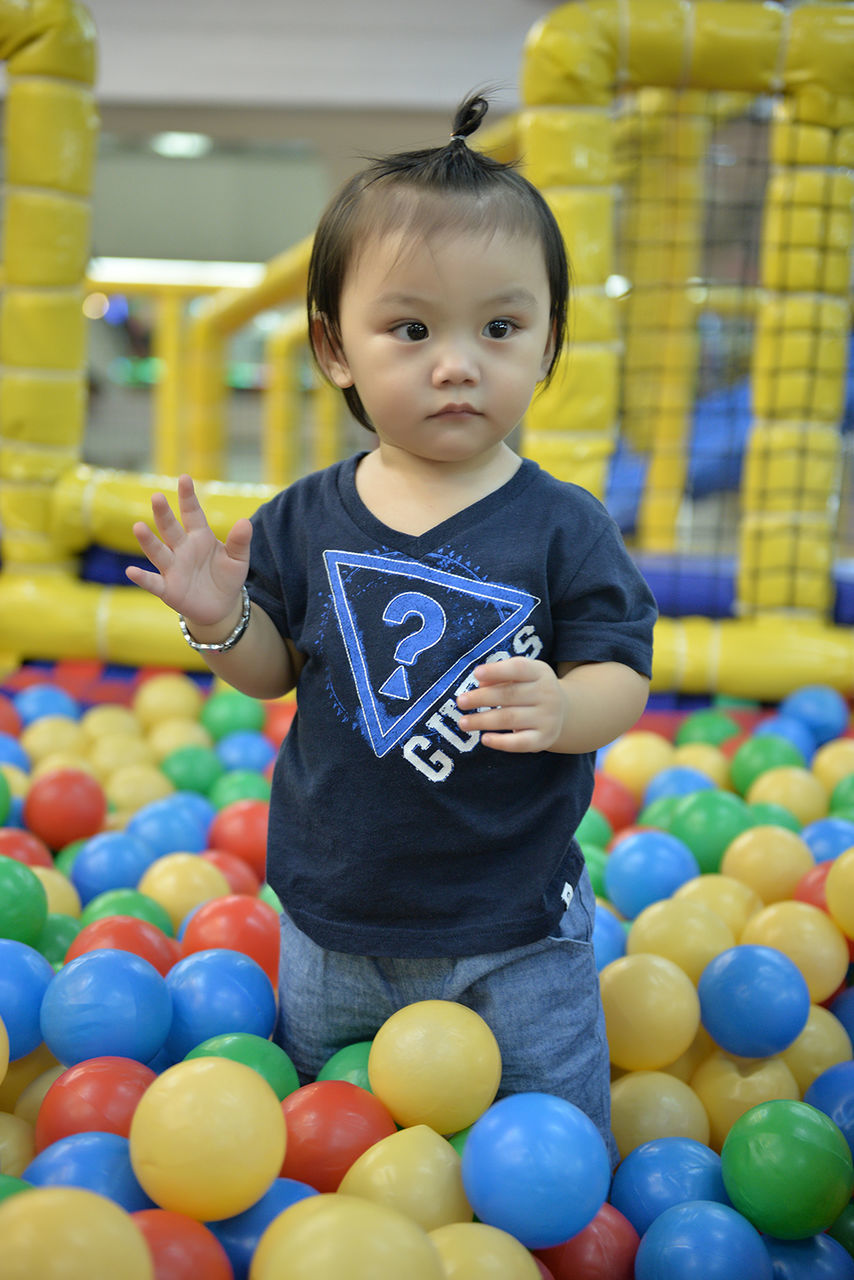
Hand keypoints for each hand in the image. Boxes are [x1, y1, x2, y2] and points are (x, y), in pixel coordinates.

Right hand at [126, 474, 252, 627]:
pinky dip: (142, 578)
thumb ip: (240, 542)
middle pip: (170, 528)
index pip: (192, 513)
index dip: (188, 497)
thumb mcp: (238, 559)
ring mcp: (172, 568)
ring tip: (138, 527)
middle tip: (157, 497)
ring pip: (158, 552)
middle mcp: (182, 549)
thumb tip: (245, 522)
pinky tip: (131, 571)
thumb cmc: (227, 576)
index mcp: (199, 536)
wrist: (221, 606)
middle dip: (163, 514)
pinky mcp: (168, 589)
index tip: (184, 478)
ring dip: (148, 541)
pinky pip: (153, 582)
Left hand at [456, 657, 567, 752]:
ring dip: (483, 720)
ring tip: (463, 722)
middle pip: (510, 695)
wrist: (563, 712)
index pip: (518, 669)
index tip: (476, 673)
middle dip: (482, 698)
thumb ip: (500, 676)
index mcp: (539, 672)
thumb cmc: (530, 688)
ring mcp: (548, 718)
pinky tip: (484, 739)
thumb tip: (481, 683)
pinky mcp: (544, 739)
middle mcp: (547, 694)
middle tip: (461, 702)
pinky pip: (520, 743)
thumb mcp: (520, 675)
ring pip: (510, 719)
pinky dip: (501, 742)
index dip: (497, 671)